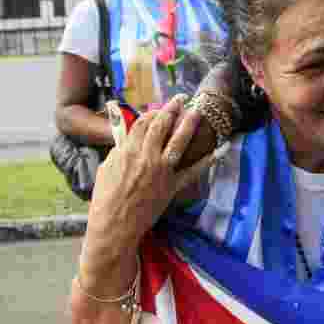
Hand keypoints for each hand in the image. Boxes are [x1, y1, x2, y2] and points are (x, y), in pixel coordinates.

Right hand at [81, 95, 210, 285]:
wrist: (114, 225)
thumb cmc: (105, 199)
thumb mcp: (106, 169)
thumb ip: (119, 152)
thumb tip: (126, 141)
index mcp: (127, 151)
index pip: (143, 123)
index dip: (154, 112)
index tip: (162, 107)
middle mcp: (146, 157)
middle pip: (162, 126)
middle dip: (173, 108)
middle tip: (183, 98)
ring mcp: (161, 171)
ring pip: (179, 141)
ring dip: (190, 123)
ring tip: (198, 111)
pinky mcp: (171, 187)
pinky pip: (192, 171)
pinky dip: (206, 161)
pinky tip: (218, 150)